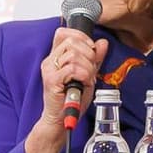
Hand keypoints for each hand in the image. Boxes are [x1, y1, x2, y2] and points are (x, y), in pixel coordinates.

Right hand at [21, 27, 109, 152]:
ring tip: (87, 79)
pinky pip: (72, 68)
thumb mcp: (87, 75)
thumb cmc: (72, 100)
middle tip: (90, 70)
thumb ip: (94, 59)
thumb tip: (102, 43)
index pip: (64, 32)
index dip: (80, 36)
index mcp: (56, 57)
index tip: (90, 49)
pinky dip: (83, 74)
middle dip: (88, 54)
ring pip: (73, 54)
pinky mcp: (52, 80)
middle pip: (72, 41)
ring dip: (87, 66)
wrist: (62, 120)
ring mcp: (49, 70)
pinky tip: (84, 83)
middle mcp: (50, 61)